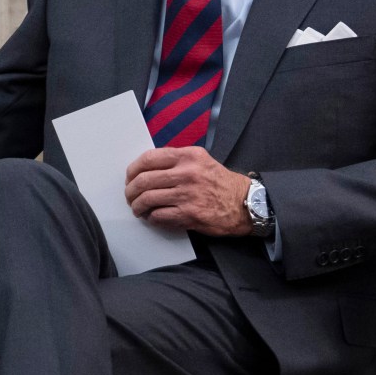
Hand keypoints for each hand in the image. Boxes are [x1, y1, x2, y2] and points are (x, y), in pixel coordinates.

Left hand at [124, 146, 251, 235]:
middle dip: (131, 191)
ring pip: (148, 199)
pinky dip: (151, 218)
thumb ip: (176, 160)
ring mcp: (188, 194)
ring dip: (137, 206)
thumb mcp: (201, 160)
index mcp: (188, 156)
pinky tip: (151, 217)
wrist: (245, 204)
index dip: (133, 169)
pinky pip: (159, 216)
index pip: (149, 158)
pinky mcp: (190, 214)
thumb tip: (146, 169)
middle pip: (144, 180)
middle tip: (130, 196)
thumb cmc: (220, 183)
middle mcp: (187, 173)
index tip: (130, 177)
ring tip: (138, 209)